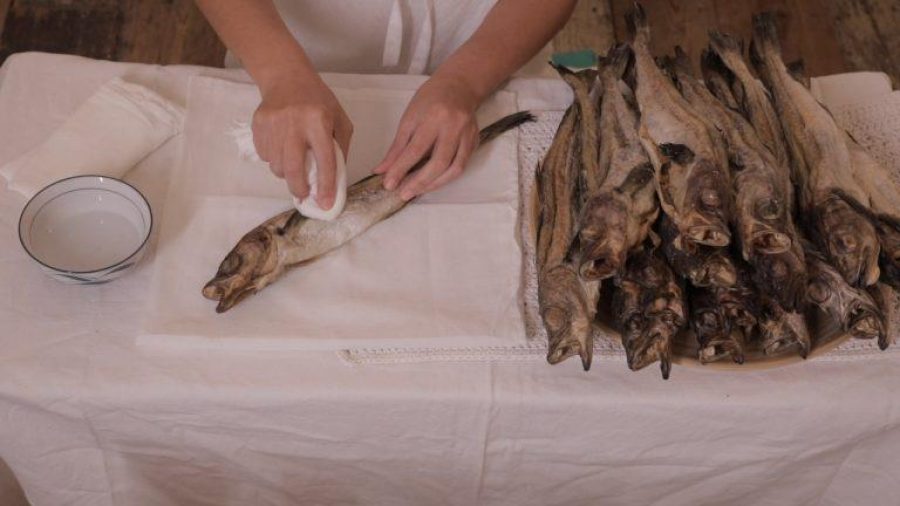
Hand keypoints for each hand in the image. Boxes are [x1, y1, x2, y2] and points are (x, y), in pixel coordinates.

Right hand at [252, 72, 352, 208]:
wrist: (286, 77)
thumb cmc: (318, 101)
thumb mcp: (339, 119)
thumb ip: (340, 148)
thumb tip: (334, 180)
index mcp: (318, 121)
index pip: (324, 160)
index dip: (326, 185)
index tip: (326, 203)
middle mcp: (294, 123)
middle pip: (293, 168)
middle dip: (299, 188)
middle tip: (304, 194)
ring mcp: (273, 124)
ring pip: (276, 165)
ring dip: (286, 172)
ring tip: (294, 160)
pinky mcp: (258, 125)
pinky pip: (265, 156)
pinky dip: (274, 159)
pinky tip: (282, 147)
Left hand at [373, 76, 480, 199]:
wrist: (459, 85)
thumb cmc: (430, 99)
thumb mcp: (409, 118)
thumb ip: (397, 147)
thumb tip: (383, 170)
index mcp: (433, 117)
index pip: (415, 149)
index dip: (401, 169)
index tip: (389, 184)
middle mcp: (453, 126)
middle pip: (438, 163)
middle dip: (420, 182)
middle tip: (404, 194)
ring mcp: (467, 135)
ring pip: (454, 169)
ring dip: (435, 184)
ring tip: (418, 191)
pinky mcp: (475, 141)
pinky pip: (461, 166)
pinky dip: (446, 177)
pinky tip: (433, 182)